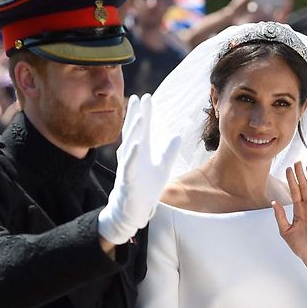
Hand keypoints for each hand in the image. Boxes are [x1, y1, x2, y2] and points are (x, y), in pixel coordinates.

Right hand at [96, 94, 182, 244]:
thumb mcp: (162, 168)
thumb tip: (177, 135)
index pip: (142, 128)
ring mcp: (128, 167)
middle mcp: (132, 156)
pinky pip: (130, 166)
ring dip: (134, 131)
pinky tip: (137, 144)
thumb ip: (169, 152)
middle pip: (133, 132)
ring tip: (139, 116)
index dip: (144, 112)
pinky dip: (133, 155)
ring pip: (129, 145)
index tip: (146, 96)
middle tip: (137, 98)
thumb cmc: (145, 189)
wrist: (133, 211)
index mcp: (140, 151)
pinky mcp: (128, 181)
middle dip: (135, 115)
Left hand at [273, 162, 306, 270]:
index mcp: (299, 210)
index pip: (294, 191)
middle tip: (298, 162)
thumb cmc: (299, 246)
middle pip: (305, 187)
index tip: (288, 169)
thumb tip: (273, 202)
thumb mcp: (285, 230)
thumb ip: (280, 216)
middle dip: (301, 175)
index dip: (292, 180)